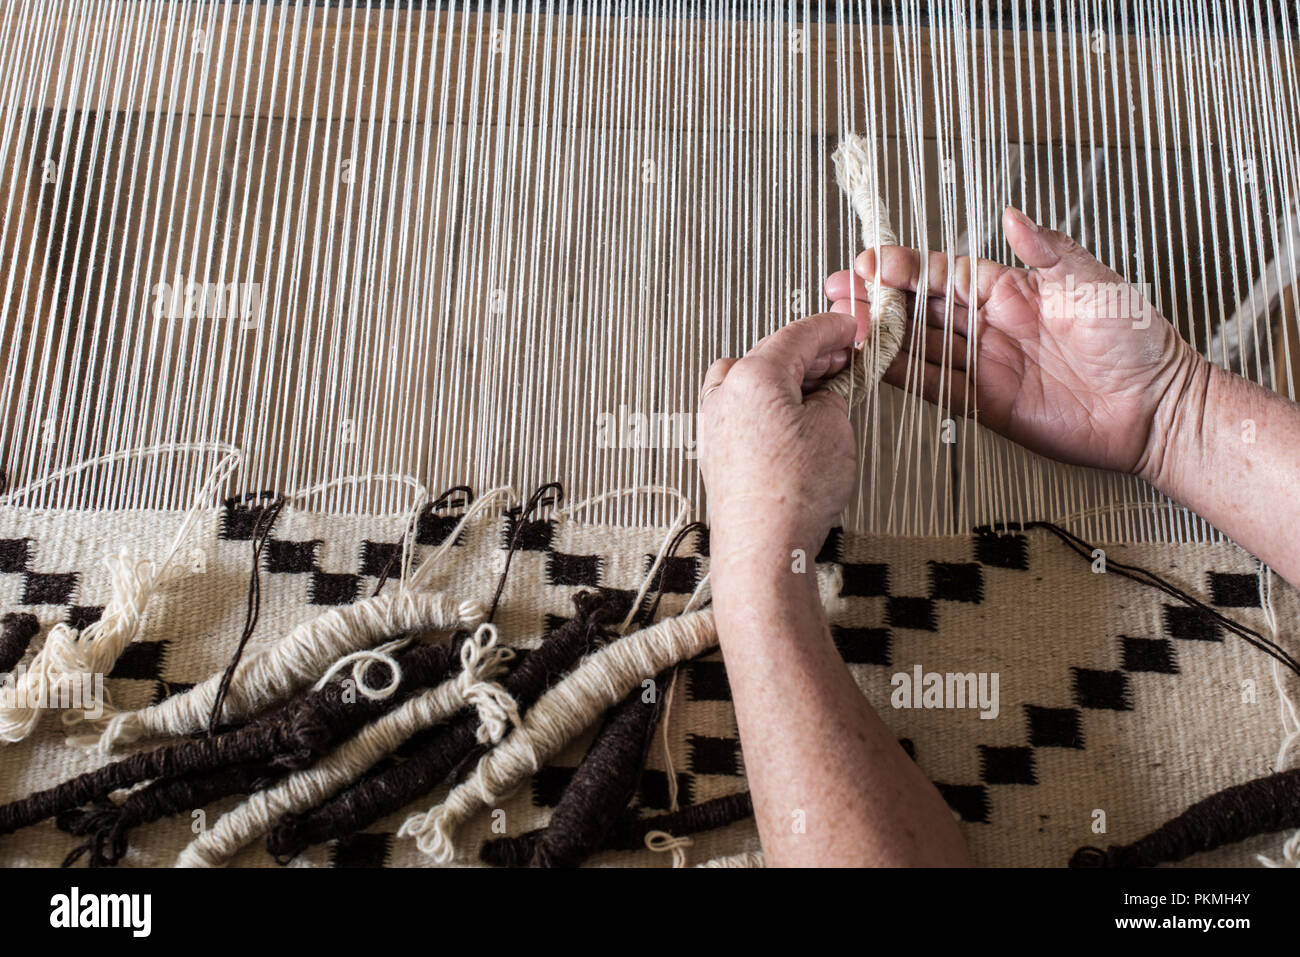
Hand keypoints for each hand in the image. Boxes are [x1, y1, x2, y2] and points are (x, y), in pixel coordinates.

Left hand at [698, 312, 866, 556]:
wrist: (763, 548)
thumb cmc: (793, 494)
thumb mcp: (834, 429)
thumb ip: (831, 397)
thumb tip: (825, 394)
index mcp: (752, 376)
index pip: (798, 335)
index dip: (833, 328)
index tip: (851, 327)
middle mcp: (724, 394)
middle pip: (772, 354)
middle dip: (812, 354)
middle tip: (844, 359)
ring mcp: (714, 422)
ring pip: (753, 380)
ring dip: (787, 379)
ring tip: (822, 393)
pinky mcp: (716, 449)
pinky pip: (744, 409)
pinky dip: (769, 404)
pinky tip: (794, 422)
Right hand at [824, 207, 1205, 479]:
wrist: (1154, 406)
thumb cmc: (1136, 340)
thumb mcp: (1094, 282)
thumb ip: (1048, 252)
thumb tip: (1013, 216)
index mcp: (1012, 291)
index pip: (946, 274)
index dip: (908, 268)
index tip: (875, 261)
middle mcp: (991, 327)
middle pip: (921, 309)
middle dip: (879, 298)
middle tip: (841, 289)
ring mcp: (984, 366)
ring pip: (919, 346)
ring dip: (881, 335)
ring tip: (843, 322)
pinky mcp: (985, 405)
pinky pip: (934, 386)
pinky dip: (901, 376)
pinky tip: (874, 362)